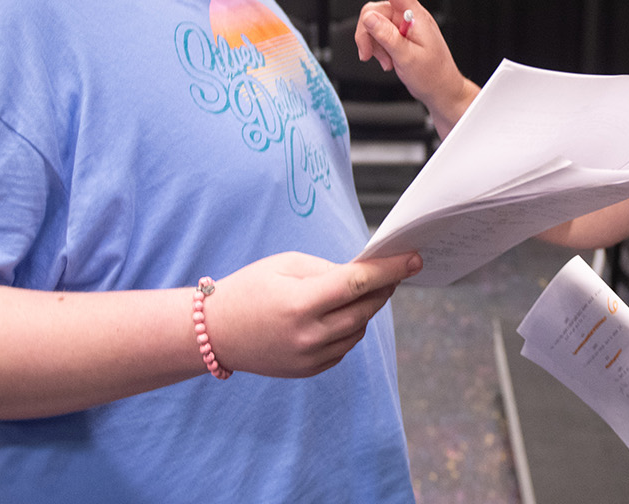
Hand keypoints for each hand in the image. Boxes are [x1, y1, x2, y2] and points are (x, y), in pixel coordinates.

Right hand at [206, 250, 419, 377]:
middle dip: (384, 287)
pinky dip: (350, 328)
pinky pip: (345, 347)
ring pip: (358, 329)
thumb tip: (365, 275)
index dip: (390, 269)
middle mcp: (309, 335)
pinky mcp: (309, 370)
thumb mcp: (286, 265)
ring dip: (367, 308)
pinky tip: (341, 313)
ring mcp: (310, 357)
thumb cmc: (250, 289)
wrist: (215, 332)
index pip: (359, 283)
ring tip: (363, 290)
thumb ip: (328, 269)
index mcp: (302, 303)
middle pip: (365, 308)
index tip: (414, 259)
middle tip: (395, 271)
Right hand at [354, 0, 478, 129]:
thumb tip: (369, 17)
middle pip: (374, 10)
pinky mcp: (401, 36)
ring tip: (384, 62)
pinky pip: (379, 34)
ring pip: (373, 23)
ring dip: (373, 44)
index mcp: (416, 16)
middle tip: (368, 55)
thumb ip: (386, 36)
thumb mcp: (406, 57)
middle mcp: (409, 17)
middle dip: (366, 33)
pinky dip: (377, 48)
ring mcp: (405, 26)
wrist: (442, 91)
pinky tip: (387, 61)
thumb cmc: (432, 76)